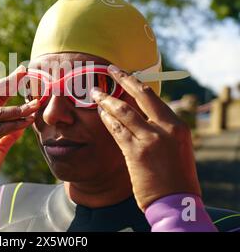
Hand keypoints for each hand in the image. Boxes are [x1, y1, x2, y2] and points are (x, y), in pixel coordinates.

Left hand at [91, 65, 200, 211]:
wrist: (176, 201)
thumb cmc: (176, 176)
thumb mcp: (175, 147)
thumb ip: (161, 129)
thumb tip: (140, 114)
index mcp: (177, 125)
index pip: (153, 97)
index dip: (135, 83)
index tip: (124, 74)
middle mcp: (165, 128)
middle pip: (140, 95)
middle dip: (122, 79)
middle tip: (109, 70)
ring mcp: (150, 139)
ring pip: (123, 111)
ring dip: (107, 100)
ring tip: (95, 93)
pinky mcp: (135, 152)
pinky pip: (117, 130)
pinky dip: (107, 119)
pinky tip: (100, 113)